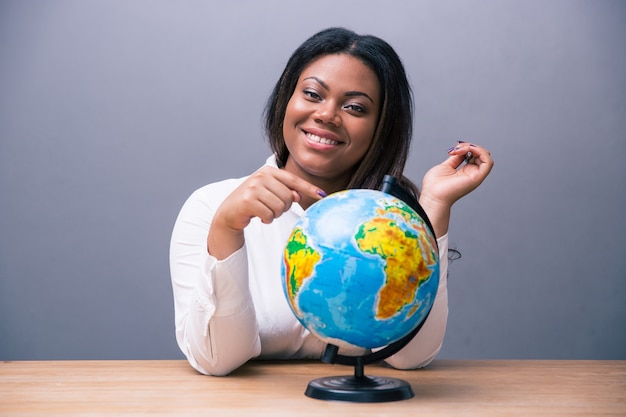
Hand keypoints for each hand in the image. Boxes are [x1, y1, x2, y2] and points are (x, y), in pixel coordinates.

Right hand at [208, 166, 325, 258]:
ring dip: (274, 214)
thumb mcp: (269, 192)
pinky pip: (269, 214)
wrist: (229, 212)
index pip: (294, 180)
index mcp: (269, 171)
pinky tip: (258, 216)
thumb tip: (298, 195)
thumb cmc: (253, 202)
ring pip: (280, 207)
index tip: (322, 195)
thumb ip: (284, 191)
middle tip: (272, 208)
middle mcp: (261, 176)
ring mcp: (253, 187)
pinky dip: (267, 219)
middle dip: (283, 207)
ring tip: (264, 211)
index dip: (309, 188)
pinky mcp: (248, 200)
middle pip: (288, 197)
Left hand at [419, 141, 493, 236]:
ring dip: (474, 148)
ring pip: (486, 156)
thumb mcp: (446, 166)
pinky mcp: (477, 178)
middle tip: (456, 148)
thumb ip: (456, 158)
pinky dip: (481, 152)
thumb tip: (461, 149)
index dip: (466, 147)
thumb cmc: (434, 185)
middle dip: (470, 146)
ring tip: (460, 149)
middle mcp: (471, 173)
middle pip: (480, 154)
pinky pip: (488, 162)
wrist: (433, 195)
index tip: (454, 148)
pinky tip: (468, 150)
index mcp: (464, 171)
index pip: (473, 155)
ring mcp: (475, 176)